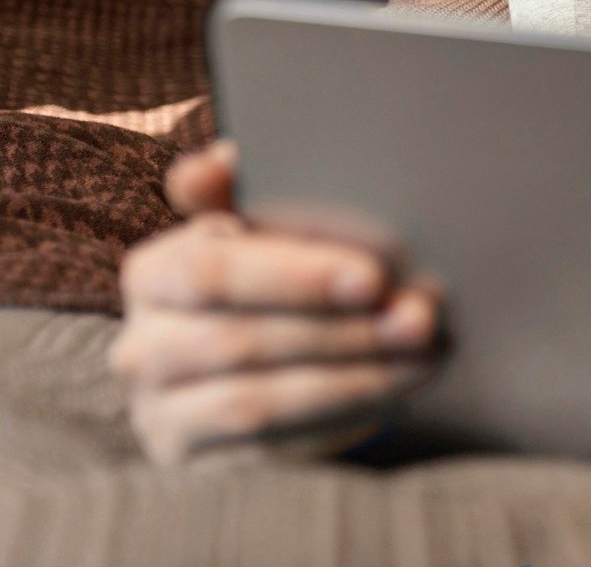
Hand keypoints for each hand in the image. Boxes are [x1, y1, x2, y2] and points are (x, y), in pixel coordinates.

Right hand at [110, 142, 441, 463]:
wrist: (271, 357)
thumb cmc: (278, 269)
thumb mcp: (269, 225)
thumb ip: (249, 189)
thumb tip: (227, 158)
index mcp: (154, 272)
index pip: (212, 270)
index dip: (293, 275)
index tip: (374, 274)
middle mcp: (140, 344)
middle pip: (238, 339)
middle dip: (341, 329)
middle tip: (419, 315)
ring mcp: (158, 409)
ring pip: (257, 398)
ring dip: (353, 373)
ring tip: (424, 349)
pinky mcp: (191, 457)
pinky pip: (269, 443)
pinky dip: (341, 411)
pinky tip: (400, 384)